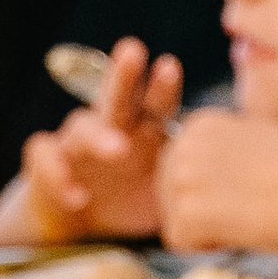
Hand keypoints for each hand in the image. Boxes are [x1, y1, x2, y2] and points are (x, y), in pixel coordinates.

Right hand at [2, 39, 181, 241]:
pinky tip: (77, 197)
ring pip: (81, 126)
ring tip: (119, 149)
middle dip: (124, 74)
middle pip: (116, 96)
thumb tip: (231, 185)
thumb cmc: (130, 202)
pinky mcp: (46, 164)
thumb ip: (189, 184)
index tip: (170, 66)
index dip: (162, 86)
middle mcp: (108, 128)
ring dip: (99, 136)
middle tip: (133, 52)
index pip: (154, 104)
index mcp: (141, 132)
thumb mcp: (166, 196)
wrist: (80, 226)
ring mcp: (75, 145)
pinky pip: (47, 160)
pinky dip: (58, 176)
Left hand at [158, 112, 277, 259]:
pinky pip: (179, 242)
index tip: (246, 190)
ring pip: (174, 218)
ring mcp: (183, 177)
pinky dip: (208, 248)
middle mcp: (184, 143)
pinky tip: (240, 233)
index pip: (180, 167)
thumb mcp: (258, 139)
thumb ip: (223, 148)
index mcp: (201, 123)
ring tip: (246, 219)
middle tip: (245, 210)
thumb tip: (209, 174)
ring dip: (207, 230)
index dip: (211, 189)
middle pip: (169, 193)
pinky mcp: (189, 213)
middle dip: (202, 211)